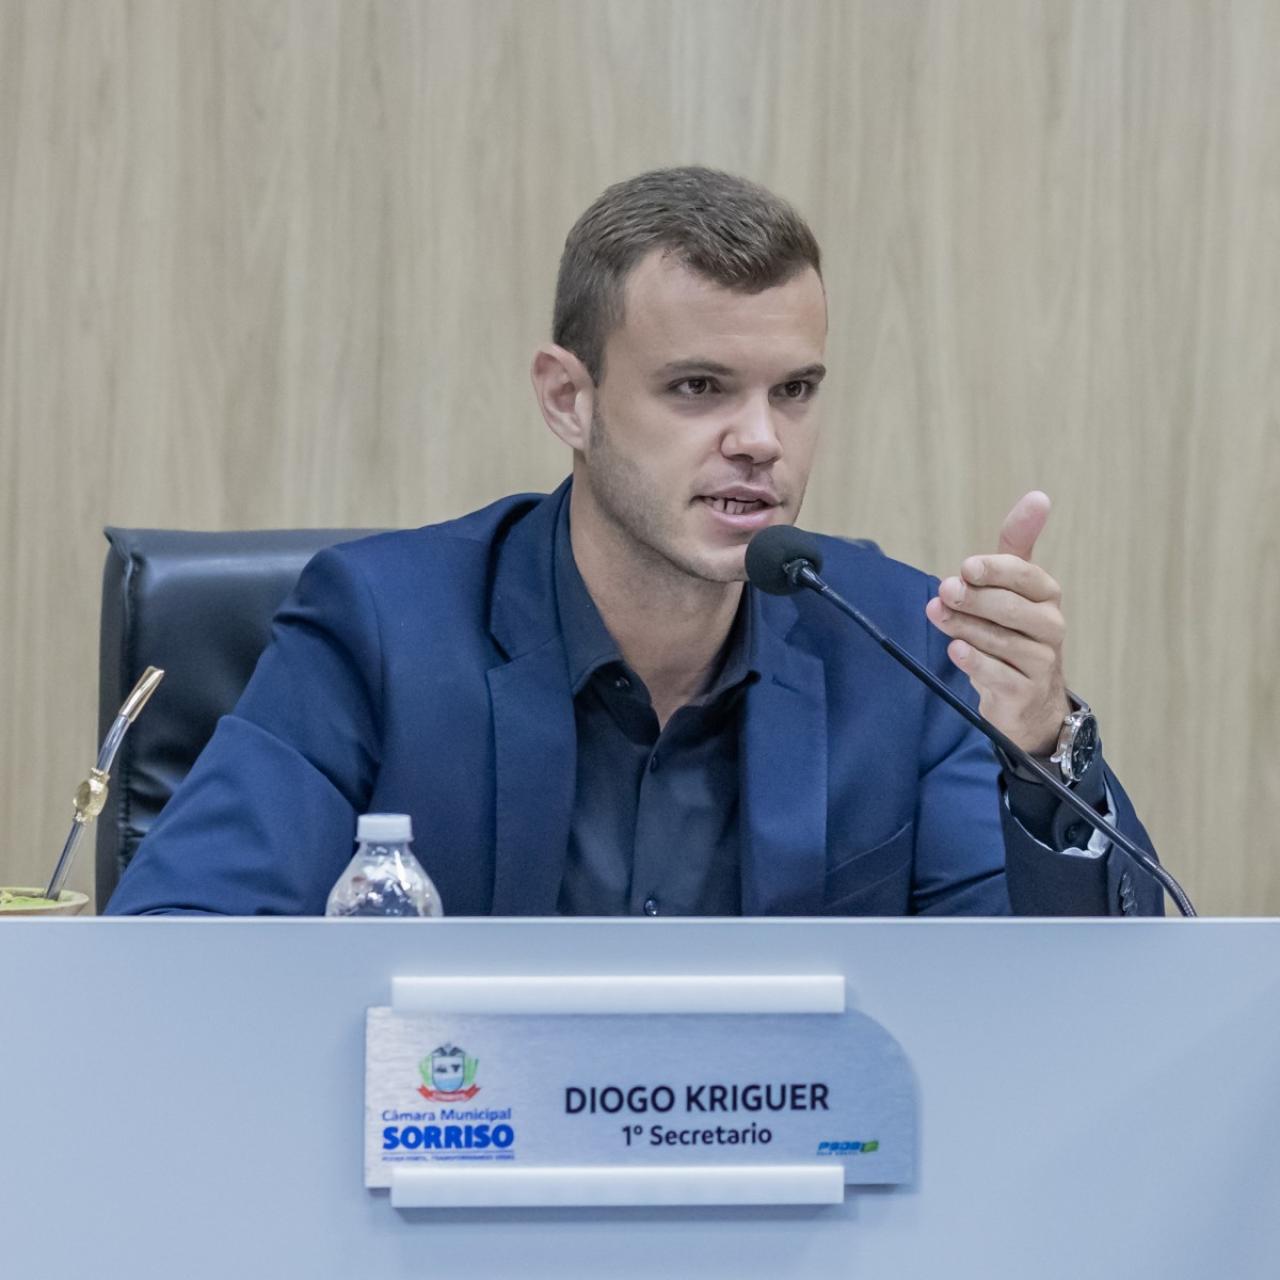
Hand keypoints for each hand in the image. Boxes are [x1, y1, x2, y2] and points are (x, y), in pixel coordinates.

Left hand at [924, 491, 1069, 755]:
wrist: (1028, 699)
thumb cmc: (1014, 632)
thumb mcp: (1014, 588)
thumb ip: (1016, 545)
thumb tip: (1039, 497)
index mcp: (1046, 595)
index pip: (1024, 575)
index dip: (995, 569)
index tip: (966, 567)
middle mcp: (1050, 626)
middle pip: (1011, 607)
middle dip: (974, 598)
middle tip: (944, 591)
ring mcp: (1042, 662)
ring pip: (1001, 640)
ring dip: (965, 626)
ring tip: (938, 615)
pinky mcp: (1026, 692)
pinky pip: (999, 674)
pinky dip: (975, 662)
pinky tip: (955, 651)